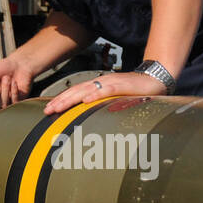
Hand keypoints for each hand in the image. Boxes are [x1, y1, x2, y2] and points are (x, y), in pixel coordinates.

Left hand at [43, 71, 166, 114]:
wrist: (155, 79)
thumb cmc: (137, 92)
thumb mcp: (117, 102)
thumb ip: (104, 109)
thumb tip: (92, 123)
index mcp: (98, 87)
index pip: (76, 93)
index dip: (62, 101)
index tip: (48, 110)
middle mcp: (101, 83)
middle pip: (75, 91)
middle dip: (60, 101)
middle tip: (46, 111)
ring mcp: (110, 83)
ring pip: (86, 90)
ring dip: (71, 98)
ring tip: (58, 107)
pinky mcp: (122, 85)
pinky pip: (106, 90)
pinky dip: (95, 95)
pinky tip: (86, 101)